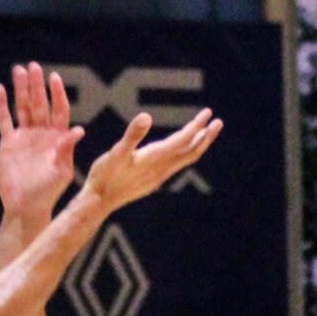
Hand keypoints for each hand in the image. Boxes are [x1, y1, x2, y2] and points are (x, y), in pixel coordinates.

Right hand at [0, 62, 81, 221]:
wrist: (26, 205)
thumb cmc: (49, 191)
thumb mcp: (61, 171)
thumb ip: (66, 150)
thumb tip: (78, 130)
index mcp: (58, 138)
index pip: (59, 110)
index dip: (56, 94)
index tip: (53, 78)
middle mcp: (42, 133)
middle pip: (39, 104)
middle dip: (37, 86)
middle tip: (34, 66)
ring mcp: (25, 136)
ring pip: (22, 107)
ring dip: (20, 89)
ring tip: (18, 70)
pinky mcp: (9, 143)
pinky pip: (5, 120)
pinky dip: (1, 105)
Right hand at [77, 110, 223, 213]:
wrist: (99, 202)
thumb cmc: (104, 176)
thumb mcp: (116, 153)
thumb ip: (132, 135)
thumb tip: (145, 116)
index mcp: (155, 158)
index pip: (183, 140)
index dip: (196, 126)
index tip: (208, 113)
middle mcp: (161, 168)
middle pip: (191, 151)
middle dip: (206, 136)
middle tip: (218, 122)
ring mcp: (158, 176)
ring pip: (185, 159)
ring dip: (198, 145)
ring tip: (206, 133)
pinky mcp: (153, 180)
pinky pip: (176, 165)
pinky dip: (185, 154)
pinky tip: (181, 151)